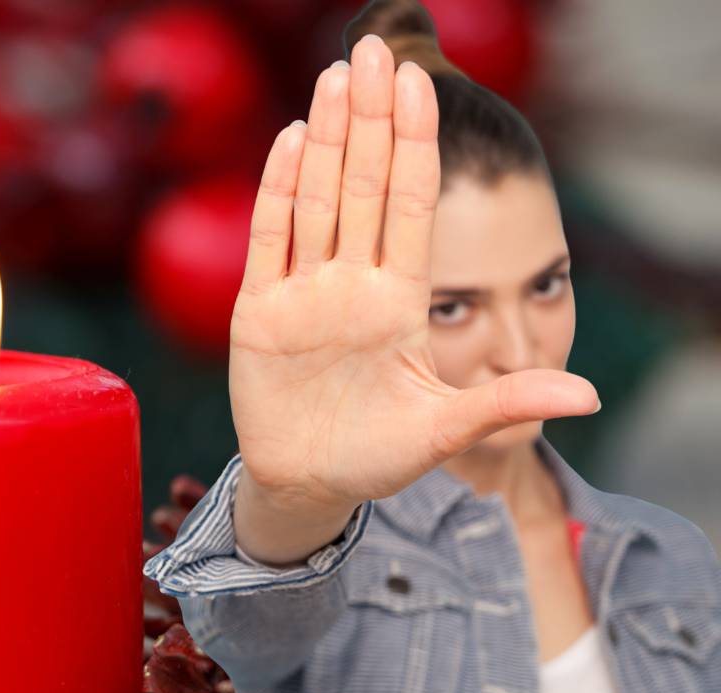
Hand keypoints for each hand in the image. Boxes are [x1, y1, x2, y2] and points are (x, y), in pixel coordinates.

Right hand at [229, 34, 598, 510]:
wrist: (308, 483)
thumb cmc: (376, 457)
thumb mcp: (445, 430)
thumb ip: (506, 402)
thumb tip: (590, 396)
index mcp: (398, 300)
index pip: (410, 207)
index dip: (414, 146)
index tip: (421, 85)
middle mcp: (352, 283)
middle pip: (362, 187)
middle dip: (369, 121)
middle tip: (372, 52)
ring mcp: (304, 293)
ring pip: (316, 200)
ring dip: (323, 139)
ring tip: (335, 78)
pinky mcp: (259, 311)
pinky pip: (268, 240)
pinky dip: (276, 191)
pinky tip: (289, 140)